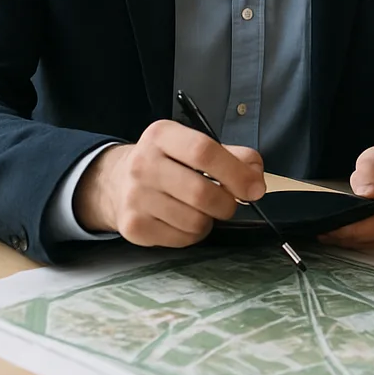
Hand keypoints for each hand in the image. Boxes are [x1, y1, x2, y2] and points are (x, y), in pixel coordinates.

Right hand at [73, 119, 264, 246]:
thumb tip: (256, 177)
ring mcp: (135, 197)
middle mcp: (143, 164)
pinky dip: (193, 234)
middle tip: (230, 203)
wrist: (117, 182)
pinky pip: (180, 239)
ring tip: (202, 210)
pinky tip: (184, 220)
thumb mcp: (195, 146)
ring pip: (194, 221)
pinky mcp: (132, 226)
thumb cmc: (169, 162)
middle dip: (227, 203)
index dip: (236, 172)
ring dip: (210, 220)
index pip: (204, 151)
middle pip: (201, 192)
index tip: (255, 189)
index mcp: (162, 135)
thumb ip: (233, 155)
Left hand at [319, 144, 373, 248]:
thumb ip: (372, 169)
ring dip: (345, 238)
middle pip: (366, 240)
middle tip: (315, 227)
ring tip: (323, 227)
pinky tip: (337, 228)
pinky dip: (353, 236)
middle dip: (341, 235)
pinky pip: (370, 242)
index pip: (372, 228)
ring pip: (366, 244)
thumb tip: (365, 193)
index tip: (324, 224)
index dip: (346, 228)